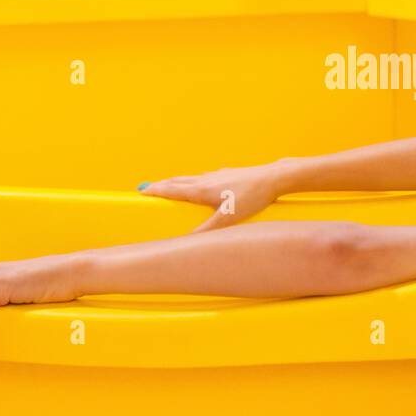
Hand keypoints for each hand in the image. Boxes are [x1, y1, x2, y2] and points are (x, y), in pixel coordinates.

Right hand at [139, 160, 288, 231]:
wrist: (273, 178)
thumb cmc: (252, 197)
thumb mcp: (228, 219)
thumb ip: (207, 231)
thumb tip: (188, 242)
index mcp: (202, 189)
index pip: (172, 189)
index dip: (155, 190)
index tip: (141, 190)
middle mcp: (206, 179)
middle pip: (178, 181)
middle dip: (162, 185)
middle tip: (148, 188)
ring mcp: (218, 174)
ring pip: (191, 178)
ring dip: (177, 182)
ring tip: (170, 186)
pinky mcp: (228, 174)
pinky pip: (205, 177)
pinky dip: (195, 181)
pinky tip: (202, 184)